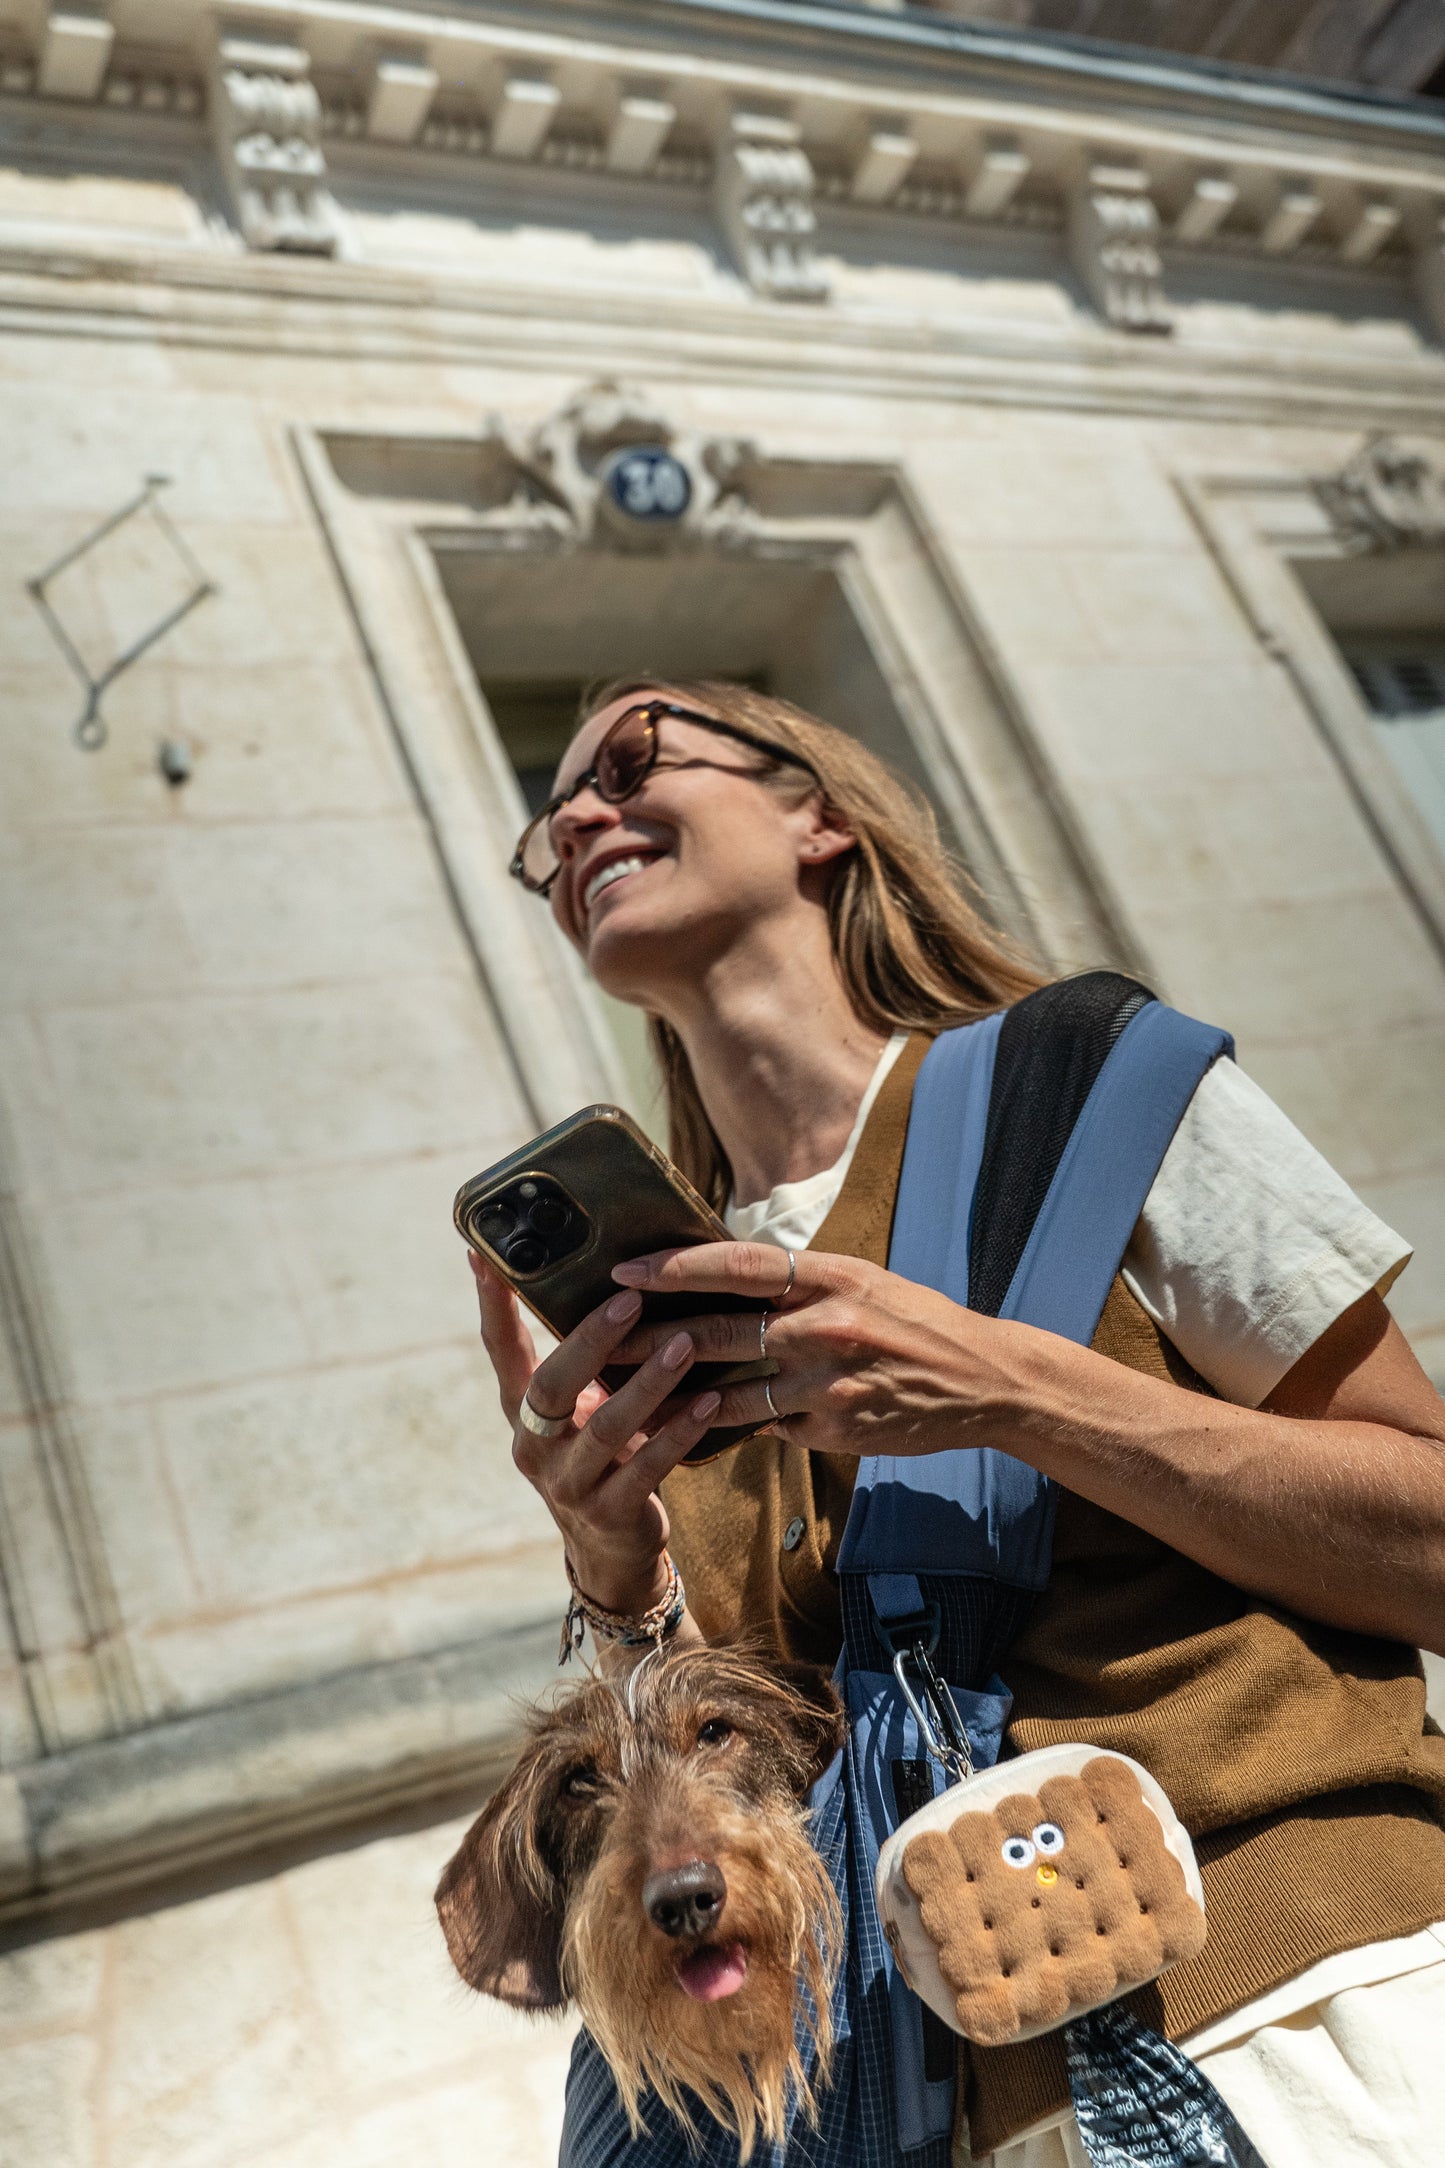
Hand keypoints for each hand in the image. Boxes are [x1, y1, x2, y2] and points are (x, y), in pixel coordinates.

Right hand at [468, 1252, 721, 1613]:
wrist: (612, 1549)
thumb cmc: (602, 1456)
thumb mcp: (580, 1411)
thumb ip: (582, 1362)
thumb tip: (613, 1281)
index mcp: (522, 1411)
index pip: (500, 1348)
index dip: (492, 1303)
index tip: (484, 1253)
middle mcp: (534, 1446)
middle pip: (551, 1386)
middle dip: (590, 1340)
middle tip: (631, 1300)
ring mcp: (567, 1484)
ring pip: (605, 1427)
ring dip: (648, 1383)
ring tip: (686, 1344)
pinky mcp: (608, 1514)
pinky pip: (647, 1468)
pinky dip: (679, 1432)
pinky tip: (709, 1402)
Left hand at [610, 1242, 1021, 1457]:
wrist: (985, 1380)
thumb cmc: (916, 1323)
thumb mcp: (862, 1282)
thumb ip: (798, 1284)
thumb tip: (725, 1279)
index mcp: (831, 1275)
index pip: (736, 1265)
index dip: (676, 1268)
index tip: (626, 1270)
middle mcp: (827, 1325)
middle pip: (719, 1332)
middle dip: (650, 1340)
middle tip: (599, 1342)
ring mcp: (830, 1383)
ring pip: (731, 1393)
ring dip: (675, 1398)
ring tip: (626, 1398)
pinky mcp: (835, 1429)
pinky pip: (769, 1426)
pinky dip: (736, 1425)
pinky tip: (699, 1429)